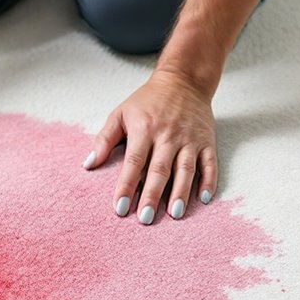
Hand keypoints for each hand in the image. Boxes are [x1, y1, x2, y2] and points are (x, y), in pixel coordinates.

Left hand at [83, 70, 217, 223]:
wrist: (183, 80)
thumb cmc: (147, 101)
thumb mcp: (120, 113)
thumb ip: (104, 139)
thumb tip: (88, 165)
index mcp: (144, 129)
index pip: (134, 162)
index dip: (127, 185)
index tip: (120, 208)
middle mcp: (168, 135)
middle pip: (160, 170)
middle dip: (152, 196)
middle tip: (145, 218)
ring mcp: (190, 139)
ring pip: (186, 170)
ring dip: (181, 193)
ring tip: (175, 214)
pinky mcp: (207, 141)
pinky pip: (210, 164)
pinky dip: (208, 181)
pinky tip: (203, 199)